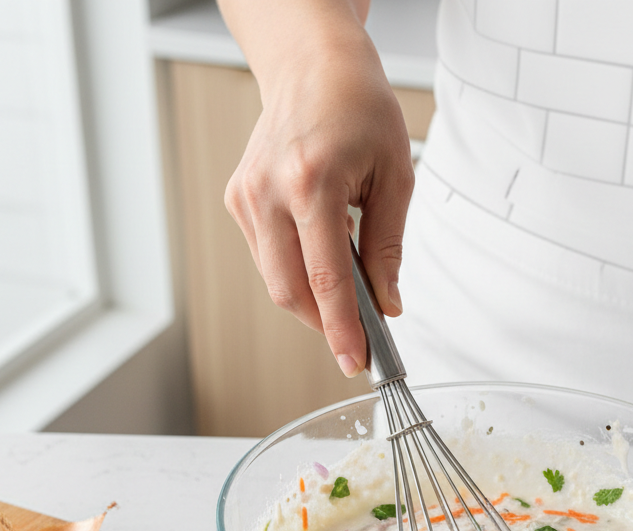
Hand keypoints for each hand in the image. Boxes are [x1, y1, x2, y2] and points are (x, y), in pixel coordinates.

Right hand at [224, 25, 414, 375]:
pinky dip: (296, 273)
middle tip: (359, 335)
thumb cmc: (357, 108)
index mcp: (311, 182)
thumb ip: (388, 246)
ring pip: (276, 281)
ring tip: (346, 288)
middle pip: (290, 291)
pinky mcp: (238, 200)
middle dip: (325, 324)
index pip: (325, 279)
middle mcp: (268, 191)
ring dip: (312, 299)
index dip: (342, 330)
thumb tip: (387, 302)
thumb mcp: (395, 176)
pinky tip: (320, 256)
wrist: (311, 65)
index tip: (355, 362)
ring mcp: (246, 197)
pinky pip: (267, 259)